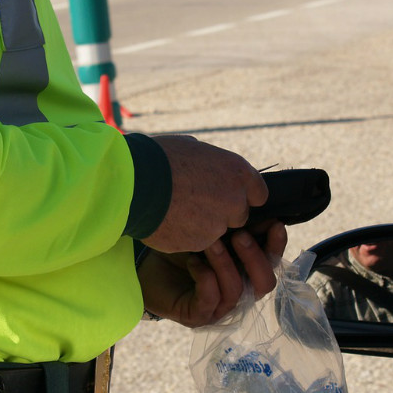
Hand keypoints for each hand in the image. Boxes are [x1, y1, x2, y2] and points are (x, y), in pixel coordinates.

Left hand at [138, 221, 287, 327]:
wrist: (144, 263)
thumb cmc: (180, 245)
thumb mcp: (212, 231)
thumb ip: (236, 224)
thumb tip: (258, 205)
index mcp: (246, 271)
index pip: (272, 263)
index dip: (277, 246)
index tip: (274, 224)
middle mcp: (238, 292)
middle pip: (265, 284)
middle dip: (255, 258)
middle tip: (239, 234)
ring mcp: (218, 308)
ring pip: (236, 291)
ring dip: (226, 264)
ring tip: (211, 243)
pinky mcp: (197, 315)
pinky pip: (210, 299)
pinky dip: (205, 278)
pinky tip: (192, 261)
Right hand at [142, 135, 267, 253]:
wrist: (135, 183)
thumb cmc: (160, 158)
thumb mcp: (193, 148)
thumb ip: (212, 165)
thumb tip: (210, 168)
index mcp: (238, 172)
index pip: (258, 193)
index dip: (241, 194)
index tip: (226, 194)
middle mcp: (235, 201)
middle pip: (238, 215)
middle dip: (221, 212)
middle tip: (194, 203)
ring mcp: (218, 225)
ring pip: (215, 230)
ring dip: (201, 225)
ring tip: (175, 210)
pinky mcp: (200, 243)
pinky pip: (196, 241)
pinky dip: (184, 235)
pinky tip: (167, 221)